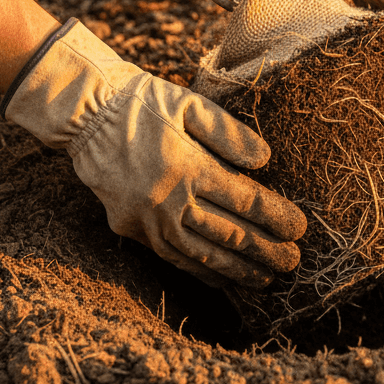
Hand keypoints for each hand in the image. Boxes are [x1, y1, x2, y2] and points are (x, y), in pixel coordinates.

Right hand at [2, 20, 305, 287]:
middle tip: (294, 263)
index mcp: (187, 167)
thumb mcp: (190, 104)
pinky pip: (172, 258)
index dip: (275, 218)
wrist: (83, 114)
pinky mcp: (130, 229)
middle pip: (228, 234)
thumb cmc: (144, 103)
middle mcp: (168, 200)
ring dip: (237, 271)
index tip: (300, 229)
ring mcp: (146, 220)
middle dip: (265, 252)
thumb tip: (265, 160)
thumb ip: (229, 133)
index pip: (243, 200)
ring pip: (201, 255)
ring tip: (267, 280)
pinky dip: (200, 272)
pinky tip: (222, 279)